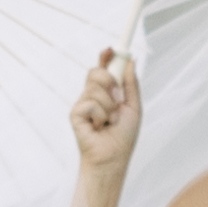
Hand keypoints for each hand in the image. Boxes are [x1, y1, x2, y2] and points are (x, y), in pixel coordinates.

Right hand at [65, 43, 138, 202]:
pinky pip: (90, 103)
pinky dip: (101, 116)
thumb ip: (131, 84)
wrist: (113, 157)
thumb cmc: (123, 136)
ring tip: (110, 122)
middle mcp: (92, 95)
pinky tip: (99, 127)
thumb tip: (131, 61)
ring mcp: (82, 104)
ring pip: (95, 87)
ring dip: (110, 106)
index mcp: (107, 92)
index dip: (106, 56)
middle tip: (118, 99)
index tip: (111, 48)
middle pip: (96, 71)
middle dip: (110, 81)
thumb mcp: (133, 107)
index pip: (103, 68)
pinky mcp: (75, 113)